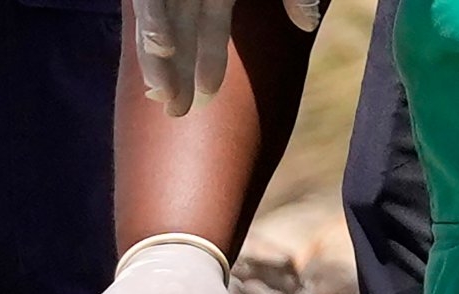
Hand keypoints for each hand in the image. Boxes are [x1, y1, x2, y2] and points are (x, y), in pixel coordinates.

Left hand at [135, 0, 322, 117]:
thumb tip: (305, 23)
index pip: (210, 30)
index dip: (207, 64)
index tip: (205, 99)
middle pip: (181, 31)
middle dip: (176, 72)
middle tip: (174, 111)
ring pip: (159, 17)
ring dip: (158, 56)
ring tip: (162, 92)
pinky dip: (154, 19)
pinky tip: (160, 45)